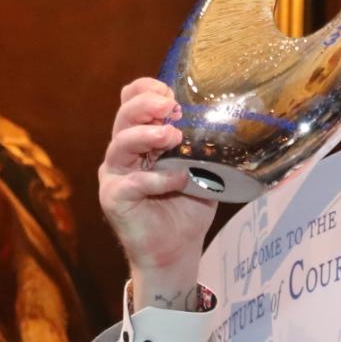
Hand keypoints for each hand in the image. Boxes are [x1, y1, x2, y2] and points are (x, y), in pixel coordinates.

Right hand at [98, 77, 216, 307]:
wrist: (177, 252)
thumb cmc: (187, 210)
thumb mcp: (201, 170)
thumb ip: (201, 147)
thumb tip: (226, 122)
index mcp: (140, 140)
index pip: (131, 102)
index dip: (145, 90)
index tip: (170, 92)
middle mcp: (123, 153)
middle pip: (123, 117)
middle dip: (146, 106)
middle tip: (170, 106)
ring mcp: (115, 175)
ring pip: (121, 144)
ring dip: (146, 136)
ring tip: (173, 136)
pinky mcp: (114, 198)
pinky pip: (132, 183)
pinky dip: (157, 179)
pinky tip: (178, 179)